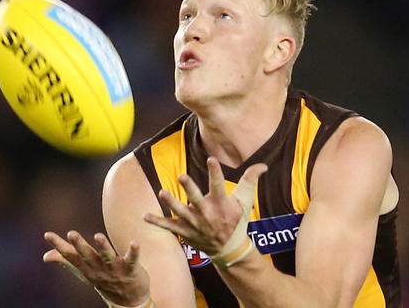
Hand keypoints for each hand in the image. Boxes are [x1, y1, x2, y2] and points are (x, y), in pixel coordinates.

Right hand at [43, 231, 150, 306]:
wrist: (128, 301)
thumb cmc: (103, 280)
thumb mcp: (83, 272)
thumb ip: (67, 261)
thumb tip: (46, 256)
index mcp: (87, 269)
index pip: (71, 257)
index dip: (59, 246)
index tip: (47, 234)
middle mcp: (99, 269)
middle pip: (88, 256)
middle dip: (79, 245)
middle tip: (71, 233)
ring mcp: (115, 270)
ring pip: (108, 257)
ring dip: (103, 247)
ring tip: (98, 236)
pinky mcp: (131, 270)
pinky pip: (132, 260)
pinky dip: (134, 252)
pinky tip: (135, 243)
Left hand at [144, 157, 266, 255]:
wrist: (229, 248)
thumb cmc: (236, 220)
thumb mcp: (245, 200)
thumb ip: (251, 180)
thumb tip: (263, 165)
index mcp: (222, 203)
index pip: (219, 185)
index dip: (215, 172)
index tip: (211, 159)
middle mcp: (208, 213)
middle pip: (197, 198)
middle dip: (190, 188)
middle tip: (182, 176)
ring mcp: (195, 223)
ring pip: (181, 213)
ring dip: (172, 203)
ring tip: (162, 193)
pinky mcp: (185, 232)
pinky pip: (170, 227)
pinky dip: (157, 222)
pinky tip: (145, 216)